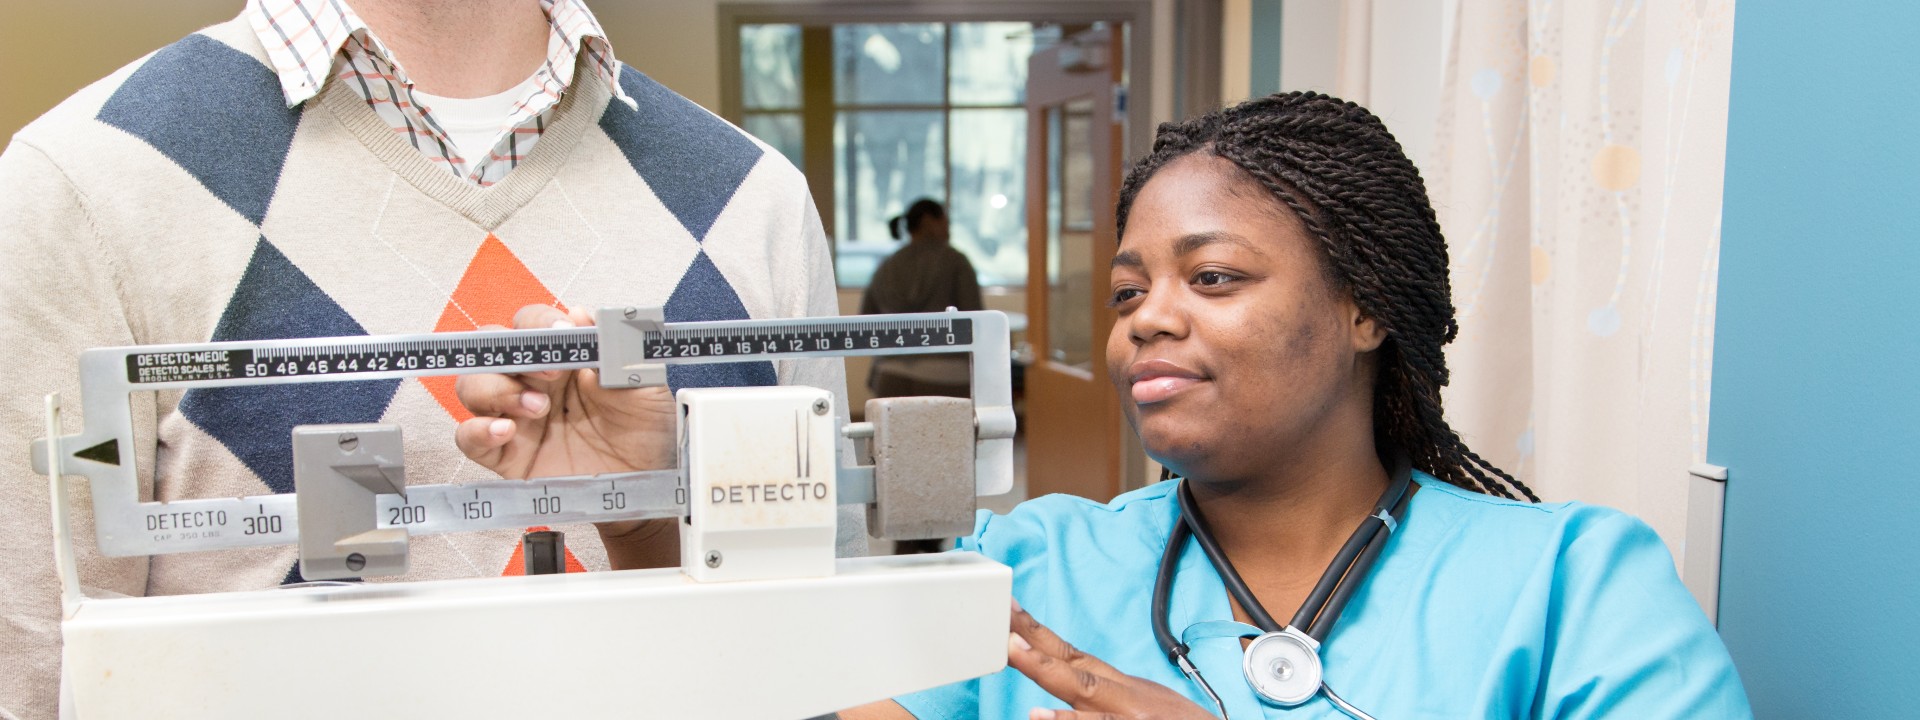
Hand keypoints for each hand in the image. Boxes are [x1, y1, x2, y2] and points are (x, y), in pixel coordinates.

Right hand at [454, 305, 679, 563]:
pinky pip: (469, 437)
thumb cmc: (646, 434)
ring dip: (496, 389)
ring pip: (473, 386)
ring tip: (538, 408)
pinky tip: (505, 431)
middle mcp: (533, 383)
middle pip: (491, 349)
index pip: (532, 324)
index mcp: (565, 360)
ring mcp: (516, 418)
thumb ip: (615, 354)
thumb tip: (582, 316)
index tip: (563, 334)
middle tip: (552, 375)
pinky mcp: (507, 455)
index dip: (540, 322)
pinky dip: (477, 430)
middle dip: (512, 355)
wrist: (646, 486)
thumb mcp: (644, 390)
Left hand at [1009, 602, 1216, 719]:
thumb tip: (1064, 693)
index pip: (1072, 654)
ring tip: (1013, 652)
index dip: (1036, 632)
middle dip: (1032, 640)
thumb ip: (1107, 696)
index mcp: (1122, 687)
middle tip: (998, 620)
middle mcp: (1126, 696)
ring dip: (1047, 671)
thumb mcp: (1145, 706)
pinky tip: (1040, 717)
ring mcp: (1132, 716)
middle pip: (1073, 663)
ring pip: (1084, 692)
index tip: (1006, 610)